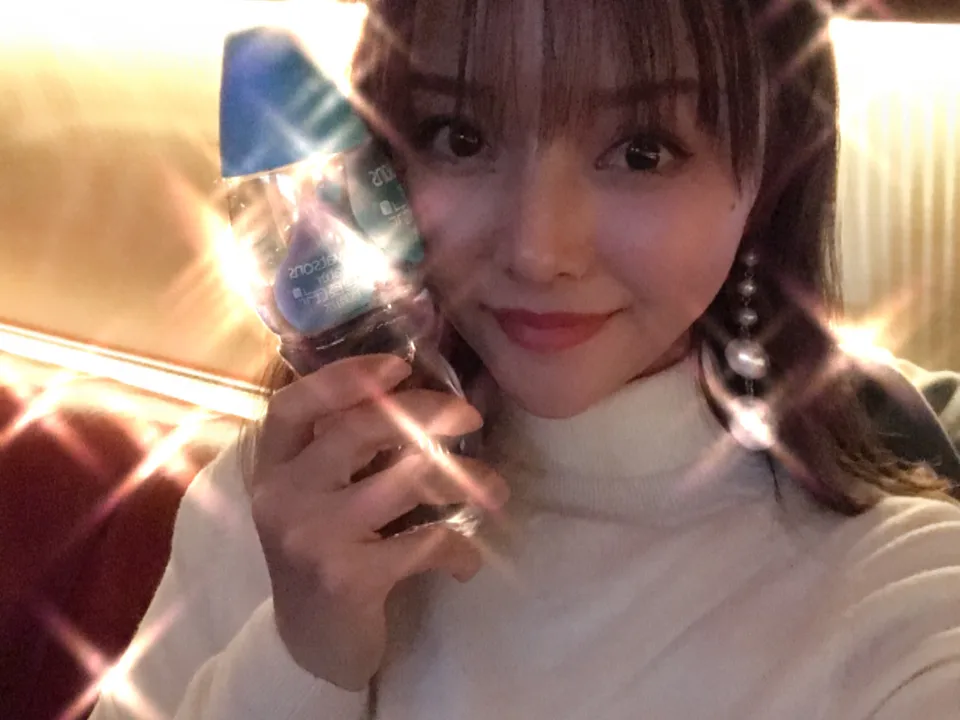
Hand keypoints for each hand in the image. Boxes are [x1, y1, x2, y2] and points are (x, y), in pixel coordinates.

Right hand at [250, 354, 508, 689]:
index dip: (345, 377)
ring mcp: (312, 537)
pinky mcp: (348, 578)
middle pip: (357, 430)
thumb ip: (348, 451)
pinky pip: (424, 543)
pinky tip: (467, 560)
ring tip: (494, 488)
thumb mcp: (318, 497)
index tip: (398, 366)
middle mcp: (284, 496)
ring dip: (463, 478)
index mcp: (274, 467)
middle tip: (468, 415)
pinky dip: (458, 548)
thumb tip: (429, 399)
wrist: (309, 645)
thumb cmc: (325, 552)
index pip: (293, 404)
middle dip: (424, 413)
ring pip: (404, 482)